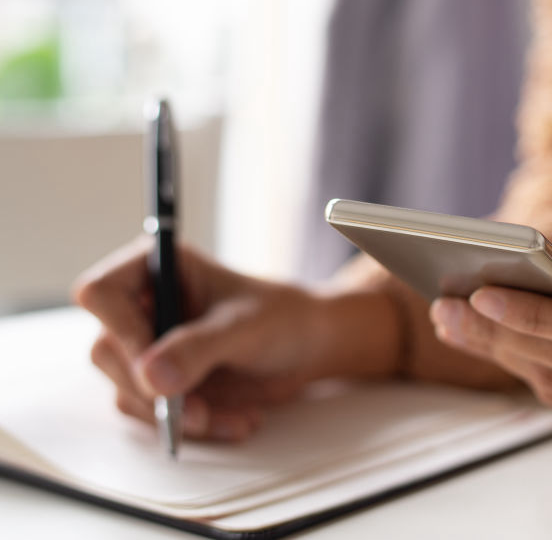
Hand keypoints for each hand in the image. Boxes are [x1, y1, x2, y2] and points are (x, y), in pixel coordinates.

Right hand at [73, 238, 401, 441]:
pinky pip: (153, 413)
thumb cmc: (282, 317)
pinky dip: (191, 426)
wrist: (308, 346)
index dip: (120, 331)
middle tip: (195, 411)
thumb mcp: (245, 327)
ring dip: (177, 415)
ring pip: (128, 390)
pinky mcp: (160, 380)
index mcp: (158, 267)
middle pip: (107, 351)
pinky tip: (234, 420)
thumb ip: (199, 347)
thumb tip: (151, 376)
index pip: (101, 292)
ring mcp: (148, 345)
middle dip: (153, 389)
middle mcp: (143, 304)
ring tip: (231, 417)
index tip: (152, 367)